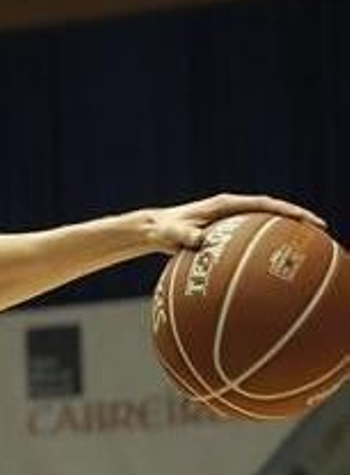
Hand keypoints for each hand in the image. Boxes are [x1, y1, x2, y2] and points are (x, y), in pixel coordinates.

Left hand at [146, 192, 325, 252]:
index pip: (265, 204)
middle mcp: (233, 210)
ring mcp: (232, 221)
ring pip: (265, 226)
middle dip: (296, 220)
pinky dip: (261, 251)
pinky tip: (269, 270)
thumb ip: (184, 234)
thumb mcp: (172, 232)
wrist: (154, 229)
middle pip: (273, 213)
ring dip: (283, 235)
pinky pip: (250, 241)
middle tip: (320, 231)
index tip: (307, 220)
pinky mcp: (227, 233)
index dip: (288, 211)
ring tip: (304, 250)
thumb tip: (199, 241)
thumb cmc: (163, 229)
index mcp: (226, 204)